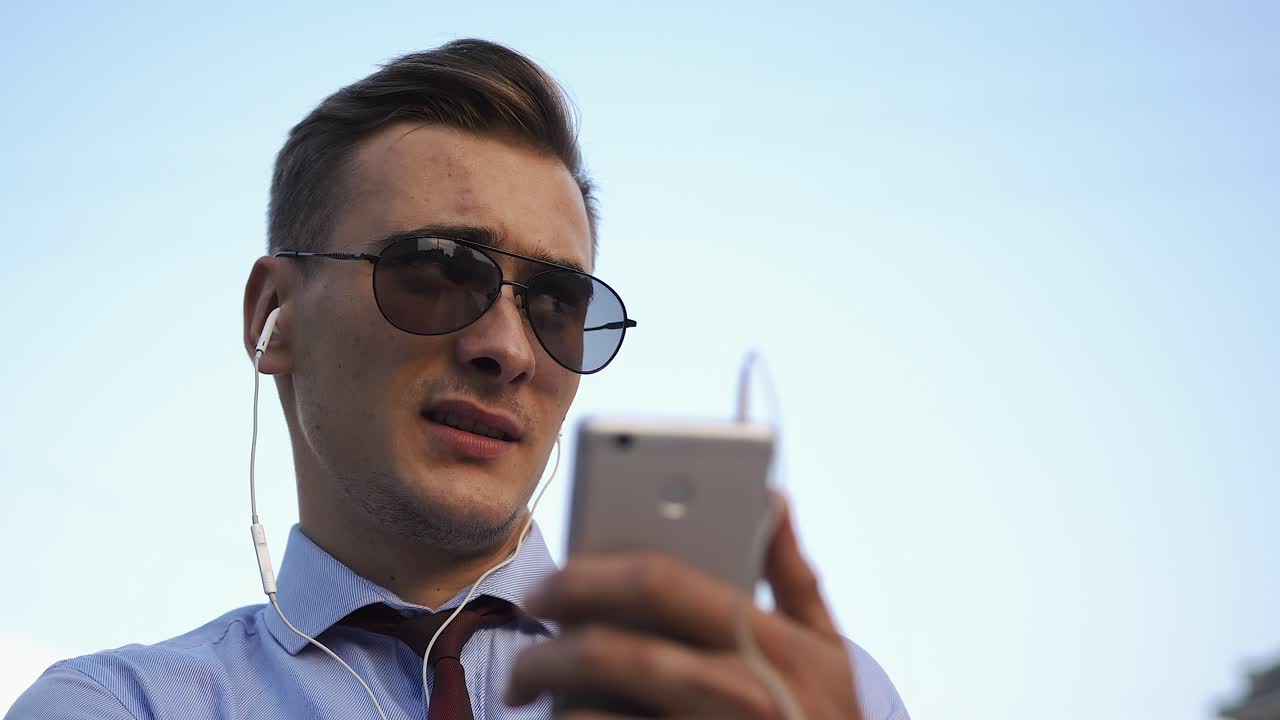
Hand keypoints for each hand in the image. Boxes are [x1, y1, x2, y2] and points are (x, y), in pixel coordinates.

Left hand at [506, 495, 865, 718]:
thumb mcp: (829, 652)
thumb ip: (794, 574)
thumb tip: (772, 495)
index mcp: (773, 643)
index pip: (662, 582)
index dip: (589, 575)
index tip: (549, 584)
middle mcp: (744, 694)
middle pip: (616, 653)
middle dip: (551, 648)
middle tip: (523, 657)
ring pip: (596, 714)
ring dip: (553, 703)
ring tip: (532, 697)